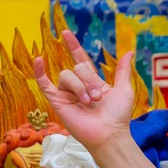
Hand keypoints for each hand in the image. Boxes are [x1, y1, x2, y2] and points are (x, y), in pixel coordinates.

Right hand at [34, 30, 134, 155]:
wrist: (109, 134)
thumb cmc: (118, 116)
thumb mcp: (124, 89)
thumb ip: (123, 71)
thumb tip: (129, 52)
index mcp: (92, 82)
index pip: (79, 59)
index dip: (73, 46)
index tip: (66, 33)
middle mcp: (78, 86)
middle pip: (76, 68)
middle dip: (88, 80)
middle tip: (97, 98)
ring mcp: (66, 94)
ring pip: (66, 75)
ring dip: (79, 87)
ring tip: (89, 102)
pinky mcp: (57, 102)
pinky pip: (44, 84)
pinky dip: (39, 72)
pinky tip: (38, 60)